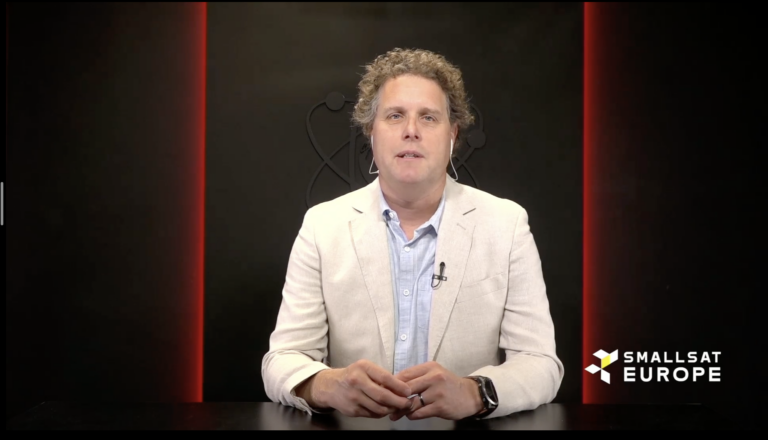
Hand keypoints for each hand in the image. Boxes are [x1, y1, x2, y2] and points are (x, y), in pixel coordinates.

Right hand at [298, 359, 413, 417]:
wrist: (330, 386)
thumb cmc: (352, 375)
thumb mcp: (365, 368)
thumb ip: (380, 376)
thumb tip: (401, 387)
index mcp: (362, 368)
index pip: (385, 377)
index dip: (399, 386)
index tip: (408, 391)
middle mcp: (357, 381)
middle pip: (382, 395)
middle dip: (398, 401)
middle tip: (407, 403)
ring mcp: (353, 397)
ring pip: (378, 408)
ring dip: (391, 409)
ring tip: (397, 407)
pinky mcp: (352, 410)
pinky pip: (372, 414)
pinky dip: (381, 413)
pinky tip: (385, 409)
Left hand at [389, 361, 483, 420]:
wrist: (470, 395)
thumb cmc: (448, 384)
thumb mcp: (434, 374)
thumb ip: (417, 377)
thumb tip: (394, 385)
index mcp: (430, 367)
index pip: (404, 374)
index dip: (392, 384)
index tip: (385, 391)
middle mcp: (433, 377)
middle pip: (406, 388)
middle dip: (395, 398)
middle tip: (387, 404)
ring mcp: (437, 392)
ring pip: (411, 403)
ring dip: (401, 410)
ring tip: (395, 414)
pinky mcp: (440, 406)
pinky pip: (419, 413)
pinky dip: (412, 415)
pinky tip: (410, 415)